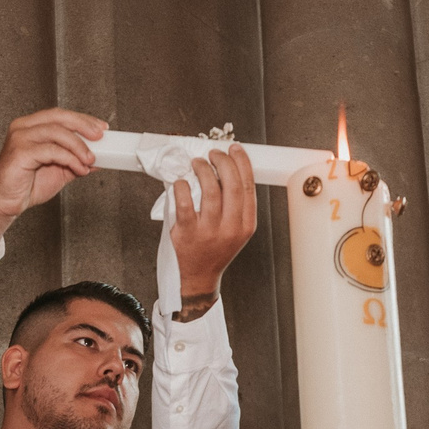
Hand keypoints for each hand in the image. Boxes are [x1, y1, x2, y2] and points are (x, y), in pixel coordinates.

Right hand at [0, 108, 104, 253]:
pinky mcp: (20, 152)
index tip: (101, 128)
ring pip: (57, 132)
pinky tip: (79, 168)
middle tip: (100, 137)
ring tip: (90, 160)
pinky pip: (52, 150)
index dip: (83, 119)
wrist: (7, 203)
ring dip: (78, 146)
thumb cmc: (26, 185)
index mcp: (31, 126)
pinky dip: (70, 159)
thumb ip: (76, 160)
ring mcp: (20, 138)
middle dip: (83, 125)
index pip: (60, 115)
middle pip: (59, 117)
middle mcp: (23, 127)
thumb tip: (98, 156)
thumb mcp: (60, 170)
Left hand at [167, 144, 255, 319]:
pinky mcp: (186, 233)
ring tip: (197, 164)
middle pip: (231, 185)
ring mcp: (208, 232)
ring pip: (209, 191)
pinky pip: (184, 203)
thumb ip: (234, 205)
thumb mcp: (235, 230)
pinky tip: (181, 182)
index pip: (248, 187)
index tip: (234, 149)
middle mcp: (230, 229)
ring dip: (203, 170)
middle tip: (214, 154)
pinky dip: (182, 187)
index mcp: (245, 226)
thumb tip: (225, 169)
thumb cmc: (214, 251)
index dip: (241, 163)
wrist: (197, 278)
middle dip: (223, 162)